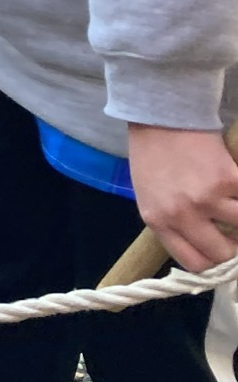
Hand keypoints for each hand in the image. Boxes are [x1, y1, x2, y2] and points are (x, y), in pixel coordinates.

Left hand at [129, 124, 237, 270]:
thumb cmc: (153, 157)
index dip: (212, 260)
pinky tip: (237, 187)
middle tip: (232, 230)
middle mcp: (182, 214)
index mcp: (158, 221)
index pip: (194, 263)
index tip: (220, 250)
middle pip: (222, 253)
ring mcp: (207, 197)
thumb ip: (173, 223)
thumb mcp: (150, 196)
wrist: (161, 118)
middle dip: (232, 245)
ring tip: (232, 204)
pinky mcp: (230, 179)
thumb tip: (205, 247)